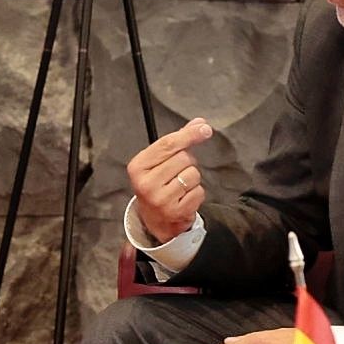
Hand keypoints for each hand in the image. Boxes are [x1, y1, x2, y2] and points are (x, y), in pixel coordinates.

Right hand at [127, 118, 212, 244]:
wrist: (155, 220)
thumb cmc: (157, 184)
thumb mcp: (159, 161)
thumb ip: (177, 141)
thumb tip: (199, 124)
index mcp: (138, 167)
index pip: (168, 144)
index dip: (189, 134)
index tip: (205, 128)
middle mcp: (146, 184)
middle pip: (183, 158)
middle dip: (187, 162)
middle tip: (176, 172)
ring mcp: (160, 200)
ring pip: (193, 174)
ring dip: (192, 178)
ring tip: (180, 186)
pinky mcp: (176, 212)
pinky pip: (199, 191)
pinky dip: (196, 193)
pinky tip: (184, 198)